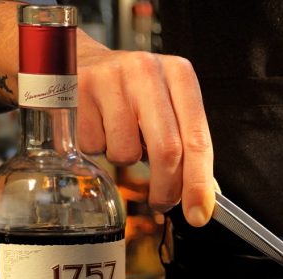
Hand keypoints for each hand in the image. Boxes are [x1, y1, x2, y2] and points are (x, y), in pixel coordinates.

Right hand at [75, 32, 214, 225]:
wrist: (80, 60)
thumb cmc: (132, 90)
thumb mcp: (166, 105)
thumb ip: (187, 144)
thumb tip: (203, 198)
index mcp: (179, 75)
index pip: (197, 139)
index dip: (199, 183)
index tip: (198, 214)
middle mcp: (148, 71)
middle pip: (167, 149)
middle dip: (166, 188)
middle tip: (162, 203)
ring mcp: (112, 78)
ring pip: (126, 152)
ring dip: (125, 160)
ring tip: (121, 137)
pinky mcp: (79, 89)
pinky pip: (94, 145)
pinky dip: (98, 148)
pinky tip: (98, 125)